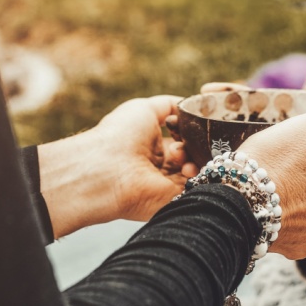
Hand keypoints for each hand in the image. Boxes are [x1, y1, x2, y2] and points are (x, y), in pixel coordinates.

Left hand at [37, 96, 194, 237]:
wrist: (107, 167)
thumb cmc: (120, 134)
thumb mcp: (144, 109)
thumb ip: (171, 106)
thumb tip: (191, 106)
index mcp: (150, 146)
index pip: (181, 140)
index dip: (191, 132)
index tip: (197, 125)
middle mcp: (159, 165)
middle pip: (193, 154)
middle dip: (197, 145)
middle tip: (193, 140)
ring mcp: (166, 183)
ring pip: (197, 169)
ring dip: (196, 158)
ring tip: (180, 155)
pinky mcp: (172, 199)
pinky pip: (196, 186)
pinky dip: (198, 175)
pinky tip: (187, 167)